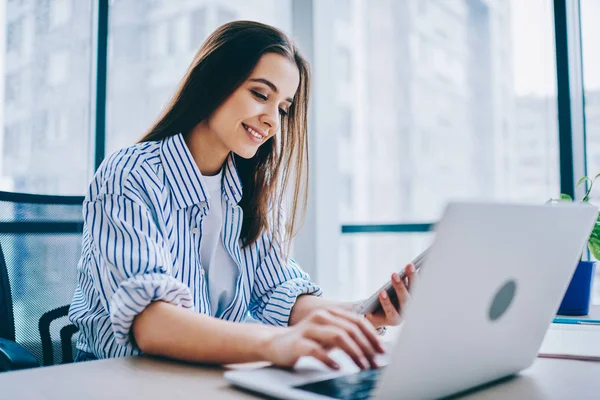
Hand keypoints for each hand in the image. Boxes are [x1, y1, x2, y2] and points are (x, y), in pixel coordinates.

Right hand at [261, 308, 384, 369]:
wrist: (276, 344)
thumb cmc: (308, 341)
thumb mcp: (330, 336)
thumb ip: (348, 336)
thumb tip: (375, 347)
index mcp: (331, 313)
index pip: (357, 321)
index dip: (372, 335)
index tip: (382, 351)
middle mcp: (321, 316)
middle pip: (350, 329)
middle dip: (366, 347)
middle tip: (375, 363)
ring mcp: (309, 328)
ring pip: (337, 336)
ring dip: (354, 353)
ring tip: (362, 366)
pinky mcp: (298, 342)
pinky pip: (317, 350)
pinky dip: (329, 359)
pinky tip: (338, 367)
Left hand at [366, 263, 417, 327]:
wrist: (376, 316)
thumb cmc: (389, 297)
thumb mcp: (397, 287)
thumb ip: (403, 279)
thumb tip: (410, 266)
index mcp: (415, 295)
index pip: (420, 283)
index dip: (420, 273)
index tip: (419, 263)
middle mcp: (414, 305)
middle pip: (414, 290)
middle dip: (412, 277)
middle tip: (409, 265)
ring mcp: (405, 314)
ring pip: (404, 300)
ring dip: (400, 287)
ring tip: (394, 275)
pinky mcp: (394, 321)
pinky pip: (391, 310)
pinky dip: (386, 301)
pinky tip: (382, 292)